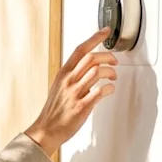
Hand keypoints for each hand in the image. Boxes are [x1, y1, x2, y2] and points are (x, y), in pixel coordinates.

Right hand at [25, 27, 117, 155]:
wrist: (46, 129)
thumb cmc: (54, 110)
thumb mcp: (59, 86)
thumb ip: (72, 76)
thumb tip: (88, 68)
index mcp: (63, 74)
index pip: (80, 50)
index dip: (94, 38)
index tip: (105, 31)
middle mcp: (68, 81)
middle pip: (92, 58)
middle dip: (108, 56)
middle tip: (114, 61)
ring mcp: (75, 93)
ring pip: (97, 72)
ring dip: (110, 72)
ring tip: (113, 76)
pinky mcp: (82, 106)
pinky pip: (100, 92)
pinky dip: (109, 89)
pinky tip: (110, 90)